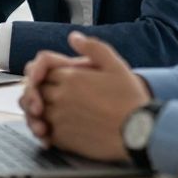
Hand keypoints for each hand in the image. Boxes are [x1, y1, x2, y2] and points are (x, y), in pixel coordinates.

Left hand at [25, 32, 150, 161]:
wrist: (140, 132)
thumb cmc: (130, 99)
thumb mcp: (116, 65)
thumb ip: (93, 48)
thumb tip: (73, 37)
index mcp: (71, 77)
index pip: (43, 71)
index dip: (46, 74)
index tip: (53, 79)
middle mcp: (61, 97)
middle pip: (37, 91)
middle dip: (40, 92)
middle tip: (48, 96)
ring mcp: (60, 119)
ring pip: (37, 112)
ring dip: (40, 112)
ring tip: (50, 113)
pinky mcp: (64, 139)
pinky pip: (44, 133)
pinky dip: (45, 130)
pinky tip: (56, 129)